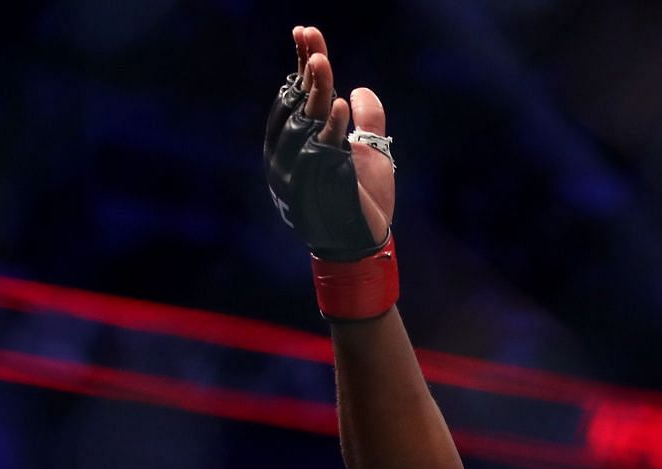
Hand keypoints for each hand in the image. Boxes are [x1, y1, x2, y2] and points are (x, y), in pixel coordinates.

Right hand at [293, 25, 393, 241]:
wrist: (364, 243)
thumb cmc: (364, 200)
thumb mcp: (370, 153)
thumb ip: (368, 121)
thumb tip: (360, 89)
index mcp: (297, 143)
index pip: (298, 97)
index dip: (302, 66)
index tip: (306, 33)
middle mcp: (290, 155)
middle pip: (298, 105)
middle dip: (306, 73)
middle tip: (313, 40)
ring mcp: (301, 171)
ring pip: (306, 124)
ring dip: (316, 92)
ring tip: (324, 61)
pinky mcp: (318, 187)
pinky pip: (322, 152)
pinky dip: (332, 128)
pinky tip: (342, 104)